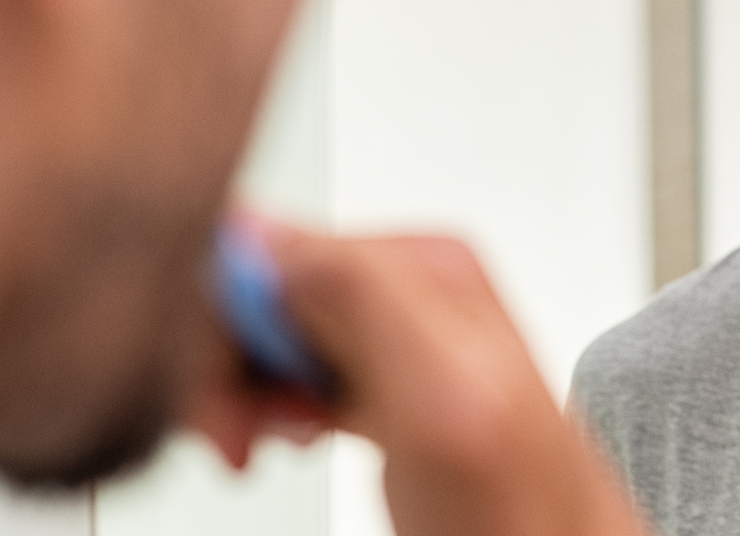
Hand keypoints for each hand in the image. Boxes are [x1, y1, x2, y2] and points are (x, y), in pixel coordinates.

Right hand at [190, 227, 646, 535]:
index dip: (220, 323)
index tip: (217, 396)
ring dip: (241, 392)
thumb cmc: (522, 508)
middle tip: (237, 437)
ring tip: (260, 444)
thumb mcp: (442, 391)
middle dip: (227, 363)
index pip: (266, 245)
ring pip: (265, 334)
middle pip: (260, 290)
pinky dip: (268, 409)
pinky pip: (291, 369)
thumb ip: (361, 296)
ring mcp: (395, 337)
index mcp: (421, 263)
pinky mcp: (384, 383)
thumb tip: (263, 231)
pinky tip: (289, 439)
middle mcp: (409, 287)